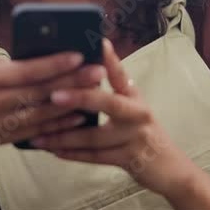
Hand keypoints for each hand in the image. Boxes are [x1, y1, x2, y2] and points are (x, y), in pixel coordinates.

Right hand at [0, 51, 106, 145]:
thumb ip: (11, 68)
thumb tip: (45, 63)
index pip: (27, 70)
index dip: (54, 63)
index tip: (78, 55)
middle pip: (38, 93)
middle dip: (71, 82)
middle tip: (95, 73)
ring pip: (40, 115)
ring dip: (69, 106)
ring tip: (93, 95)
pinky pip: (32, 133)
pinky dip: (55, 126)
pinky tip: (74, 119)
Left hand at [27, 39, 198, 198]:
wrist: (170, 167)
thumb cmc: (144, 132)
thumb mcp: (134, 106)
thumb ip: (115, 90)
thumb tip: (88, 70)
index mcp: (134, 97)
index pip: (120, 74)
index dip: (108, 58)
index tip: (97, 42)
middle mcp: (137, 113)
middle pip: (107, 103)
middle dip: (79, 97)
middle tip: (54, 95)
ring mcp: (135, 137)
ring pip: (94, 136)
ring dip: (64, 136)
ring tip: (39, 134)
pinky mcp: (130, 159)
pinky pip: (96, 157)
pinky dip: (74, 155)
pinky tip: (55, 151)